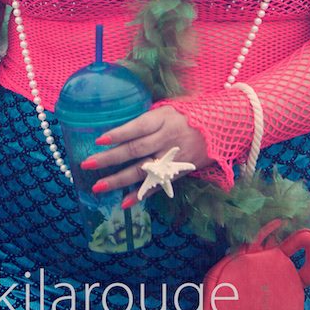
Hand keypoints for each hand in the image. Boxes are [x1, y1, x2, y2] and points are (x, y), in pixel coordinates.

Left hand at [82, 106, 211, 203]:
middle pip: (135, 150)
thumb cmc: (189, 114)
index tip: (98, 140)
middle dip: (110, 158)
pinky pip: (157, 184)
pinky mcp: (178, 171)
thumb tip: (120, 127)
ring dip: (119, 180)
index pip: (137, 127)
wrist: (222, 128)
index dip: (118, 134)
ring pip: (143, 170)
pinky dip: (141, 194)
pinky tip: (125, 202)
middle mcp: (166, 138)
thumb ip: (147, 118)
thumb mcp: (169, 107)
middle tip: (87, 164)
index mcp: (163, 119)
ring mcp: (172, 157)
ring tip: (98, 186)